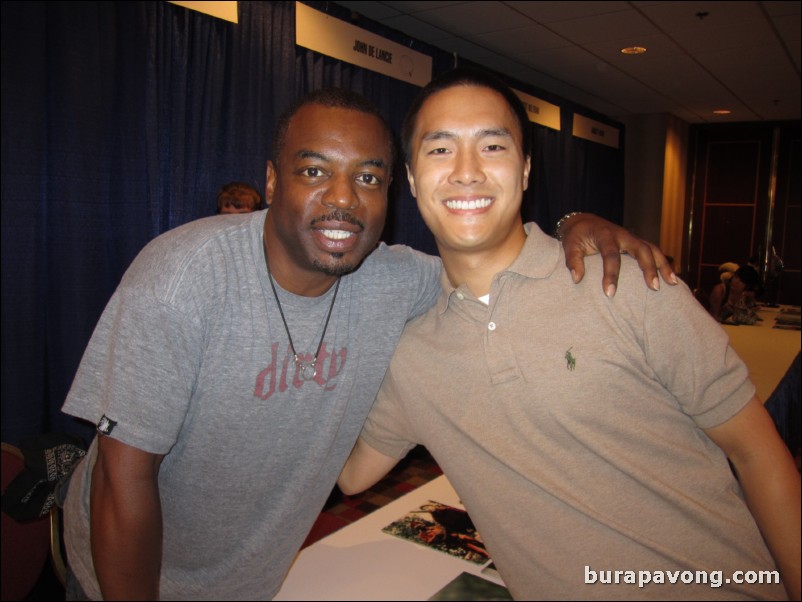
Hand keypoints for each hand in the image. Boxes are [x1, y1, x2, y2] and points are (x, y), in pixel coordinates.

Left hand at [558, 213, 676, 296]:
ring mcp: (632, 238)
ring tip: (672, 284)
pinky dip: (663, 263)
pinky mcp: (636, 243)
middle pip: (641, 249)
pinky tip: (671, 278)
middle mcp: (622, 235)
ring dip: (663, 265)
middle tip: (653, 288)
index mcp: (604, 235)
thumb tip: (577, 279)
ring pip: (652, 249)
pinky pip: (653, 251)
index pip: (611, 255)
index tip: (610, 294)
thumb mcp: (569, 246)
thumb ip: (573, 261)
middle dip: (648, 268)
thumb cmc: (576, 236)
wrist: (584, 222)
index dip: (610, 275)